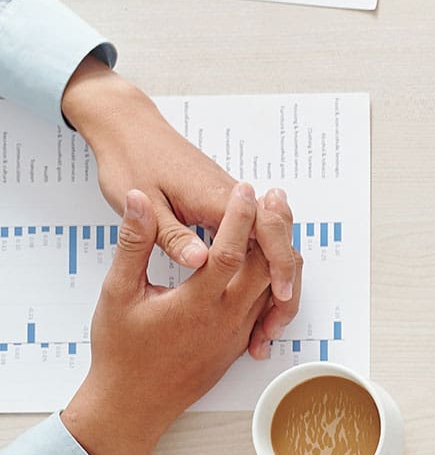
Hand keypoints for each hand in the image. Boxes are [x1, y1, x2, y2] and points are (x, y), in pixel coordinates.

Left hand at [61, 57, 301, 353]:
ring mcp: (233, 205)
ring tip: (266, 320)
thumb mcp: (146, 203)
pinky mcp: (226, 209)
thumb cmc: (132, 162)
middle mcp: (234, 201)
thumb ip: (173, 236)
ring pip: (272, 244)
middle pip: (280, 243)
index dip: (277, 267)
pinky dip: (262, 268)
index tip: (277, 297)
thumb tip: (204, 262)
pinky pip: (256, 241)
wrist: (129, 128)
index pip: (266, 233)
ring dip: (276, 279)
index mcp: (217, 200)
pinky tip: (253, 294)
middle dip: (286, 285)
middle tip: (273, 325)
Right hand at [61, 183, 279, 454]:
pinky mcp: (239, 344)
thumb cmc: (120, 351)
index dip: (241, 216)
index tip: (246, 189)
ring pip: (270, 287)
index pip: (231, 251)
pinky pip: (265, 308)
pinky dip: (272, 282)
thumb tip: (139, 201)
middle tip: (275, 196)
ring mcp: (237, 334)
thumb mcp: (118, 292)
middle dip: (272, 228)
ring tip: (275, 221)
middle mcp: (226, 319)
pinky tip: (269, 262)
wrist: (132, 403)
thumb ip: (134, 244)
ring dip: (275, 253)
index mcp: (198, 304)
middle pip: (265, 267)